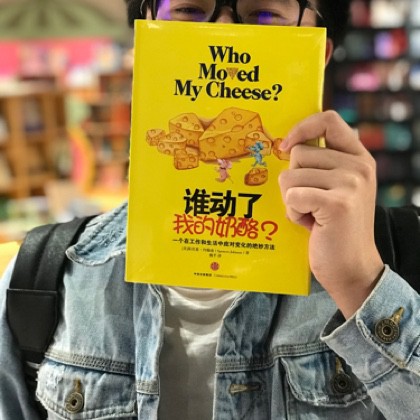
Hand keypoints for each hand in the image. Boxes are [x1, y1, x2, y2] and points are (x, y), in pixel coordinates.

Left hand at [278, 111, 383, 317]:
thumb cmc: (332, 229)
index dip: (301, 128)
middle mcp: (358, 166)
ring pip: (290, 176)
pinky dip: (293, 212)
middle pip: (299, 154)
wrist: (351, 268)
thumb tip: (286, 147)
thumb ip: (320, 165)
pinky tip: (310, 224)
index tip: (286, 146)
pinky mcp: (337, 202)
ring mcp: (351, 183)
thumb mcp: (334, 189)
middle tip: (310, 204)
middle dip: (293, 182)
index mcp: (358, 158)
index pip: (328, 120)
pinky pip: (292, 195)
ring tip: (311, 215)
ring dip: (292, 200)